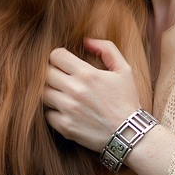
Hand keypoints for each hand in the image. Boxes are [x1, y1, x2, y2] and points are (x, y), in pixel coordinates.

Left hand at [43, 38, 141, 152]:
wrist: (130, 133)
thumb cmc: (127, 100)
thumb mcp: (124, 70)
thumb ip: (107, 49)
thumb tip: (86, 41)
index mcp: (87, 74)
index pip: (56, 56)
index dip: (59, 57)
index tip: (65, 63)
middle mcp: (75, 90)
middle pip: (46, 73)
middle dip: (53, 73)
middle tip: (62, 78)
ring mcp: (68, 110)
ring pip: (44, 93)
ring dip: (51, 92)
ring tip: (63, 94)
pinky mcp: (66, 127)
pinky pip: (48, 114)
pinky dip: (54, 112)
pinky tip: (65, 111)